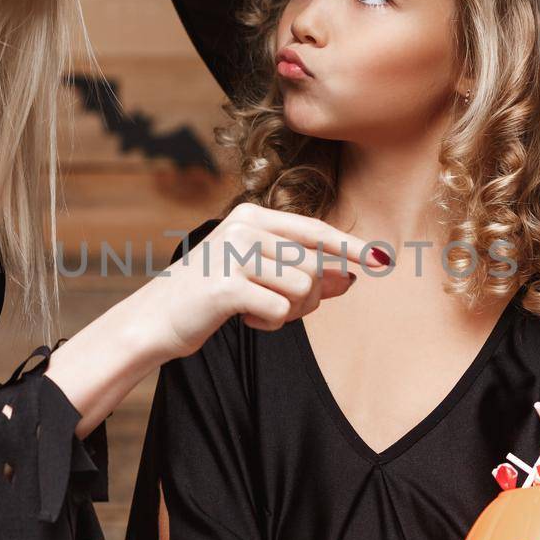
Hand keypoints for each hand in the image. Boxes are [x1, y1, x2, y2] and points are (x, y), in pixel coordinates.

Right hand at [137, 203, 385, 360]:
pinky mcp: (227, 286)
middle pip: (313, 265)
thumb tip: (352, 275)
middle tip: (280, 307)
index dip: (350, 247)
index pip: (315, 230)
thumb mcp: (257, 274)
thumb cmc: (210, 295)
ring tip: (258, 311)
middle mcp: (244, 228)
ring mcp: (234, 254)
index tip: (383, 260)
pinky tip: (245, 319)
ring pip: (302, 288)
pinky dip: (269, 323)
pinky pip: (279, 310)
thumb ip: (301, 271)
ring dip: (289, 311)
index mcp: (251, 216)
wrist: (156, 318)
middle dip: (310, 296)